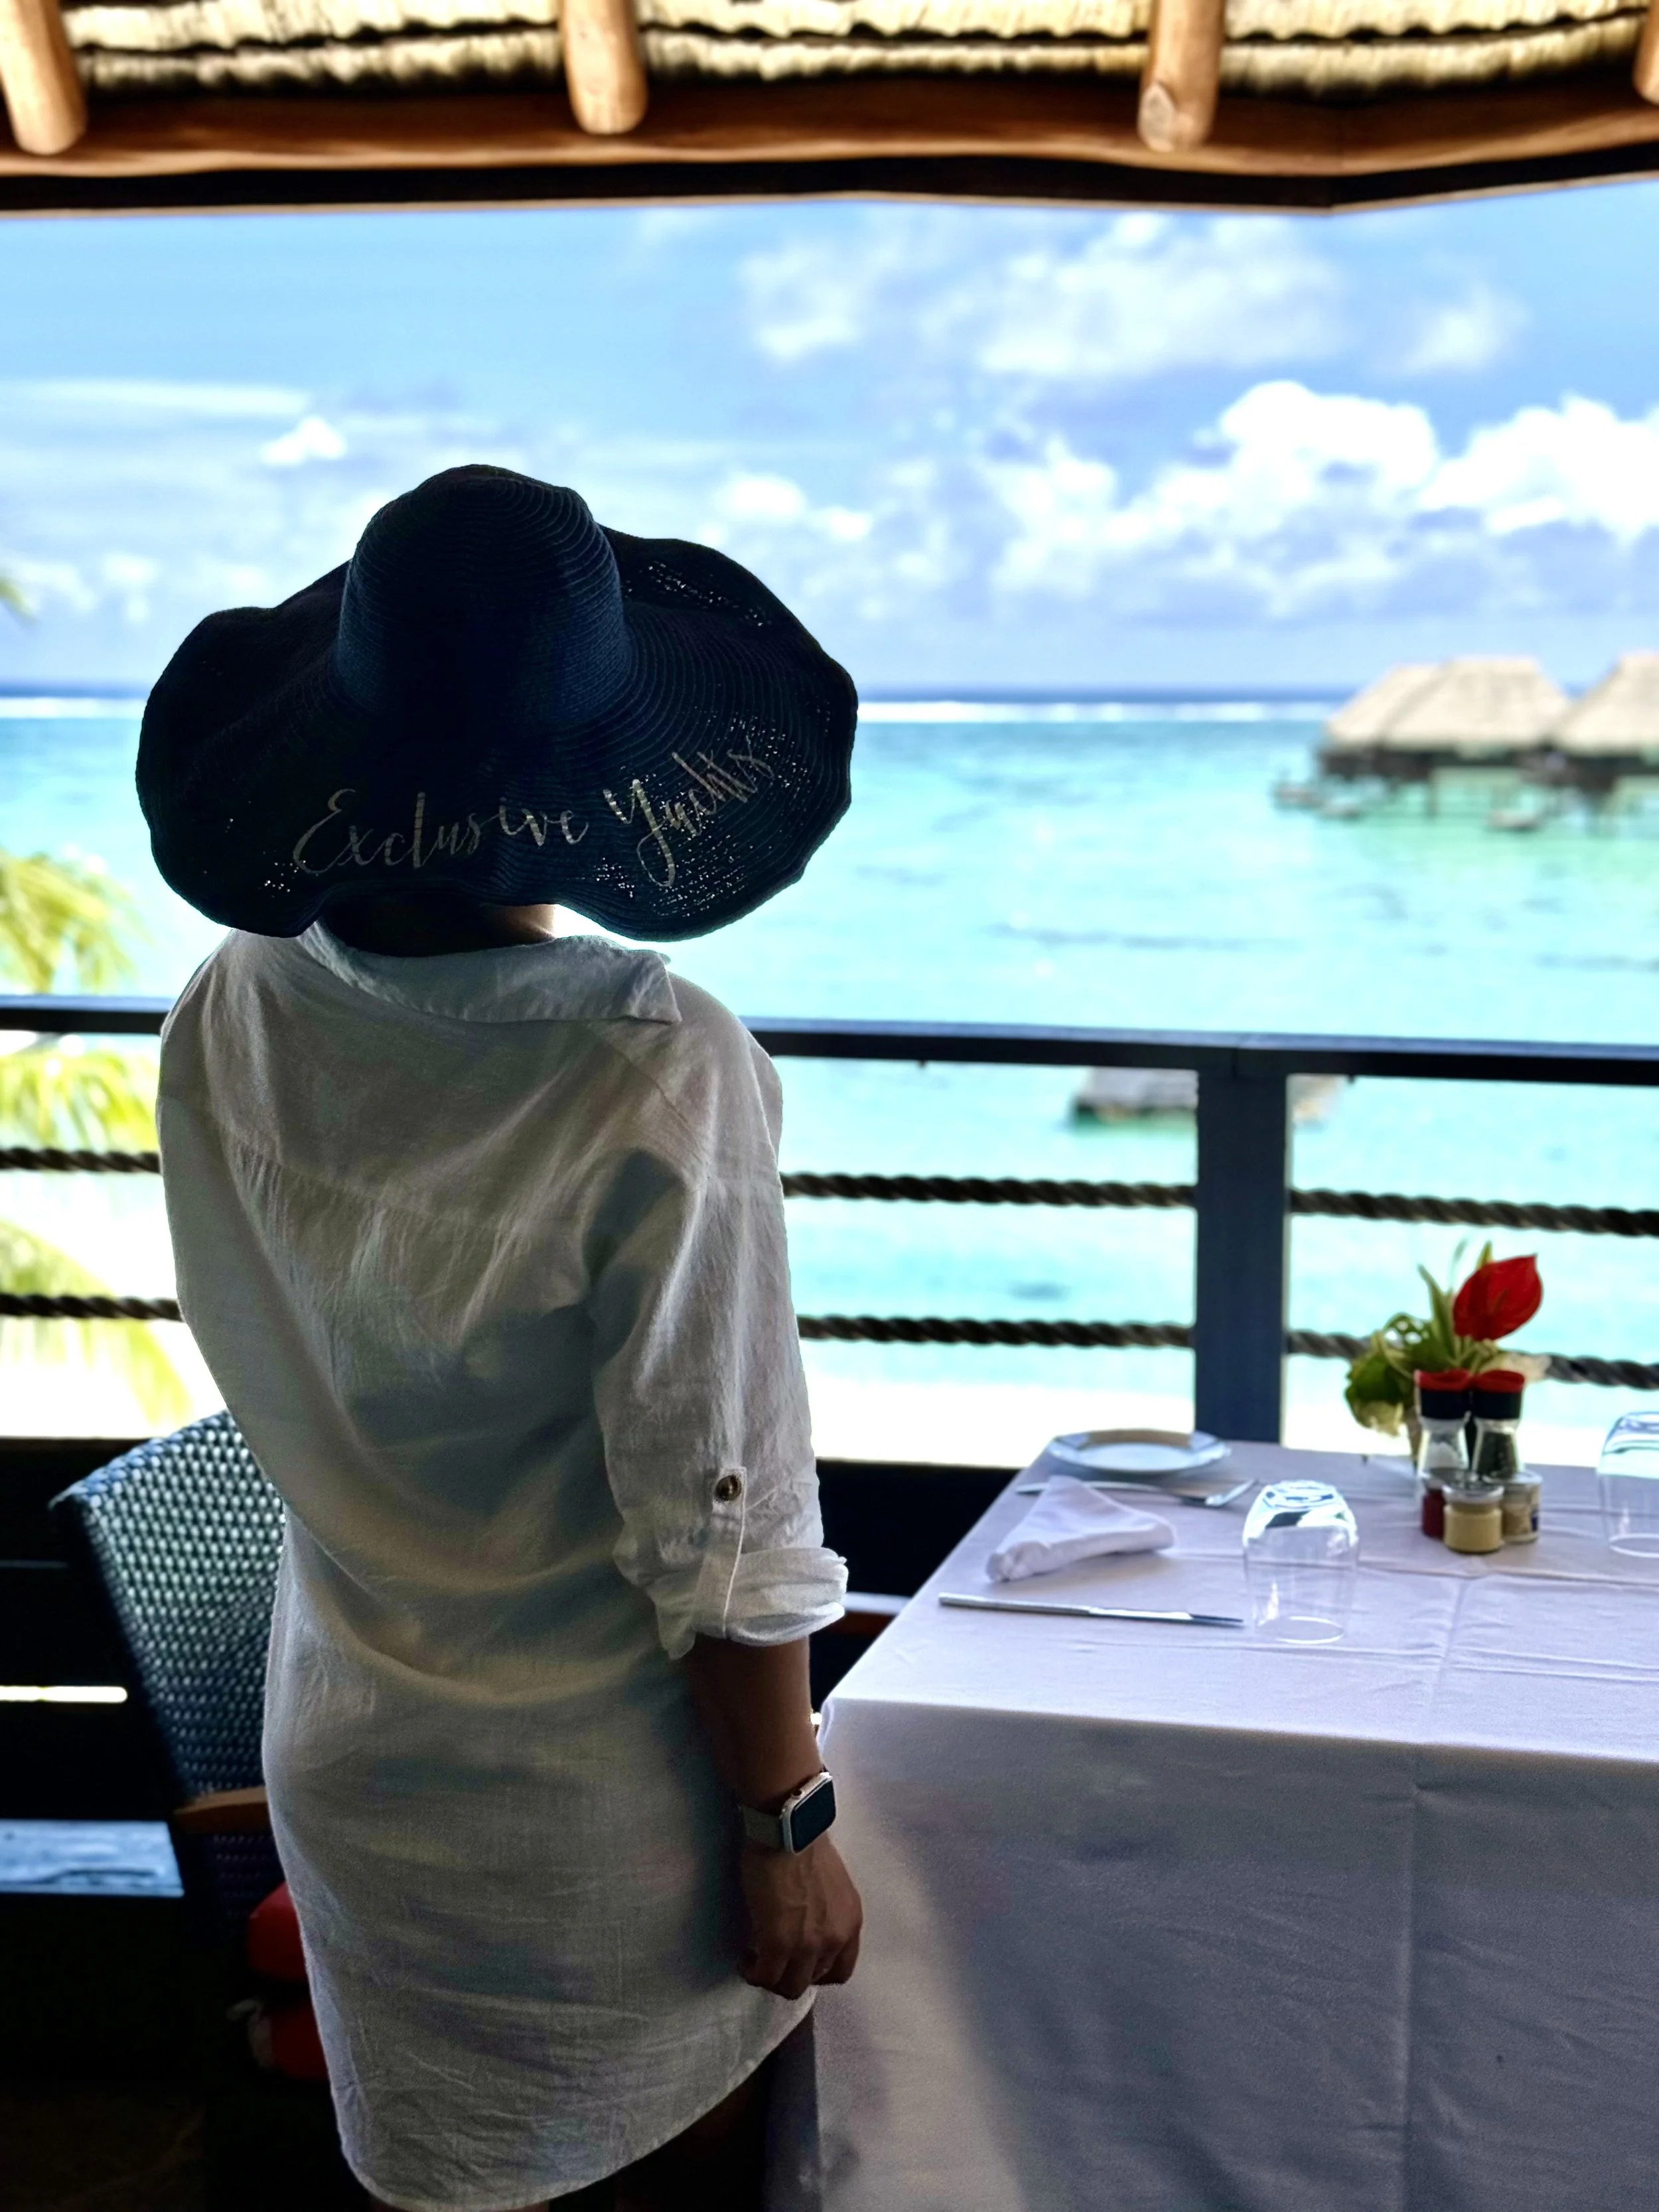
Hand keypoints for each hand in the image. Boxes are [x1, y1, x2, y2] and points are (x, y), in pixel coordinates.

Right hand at [738, 1835, 862, 1999]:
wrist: (787, 1830)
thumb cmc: (805, 1843)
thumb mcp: (832, 1884)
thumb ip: (826, 1911)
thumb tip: (808, 1921)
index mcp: (850, 1922)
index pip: (841, 1970)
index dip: (817, 1972)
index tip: (799, 1962)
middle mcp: (835, 1940)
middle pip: (812, 1980)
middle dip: (791, 1974)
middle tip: (772, 1960)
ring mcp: (807, 1946)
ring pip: (789, 1986)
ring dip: (770, 1977)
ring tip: (755, 1961)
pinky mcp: (777, 1944)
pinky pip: (764, 1976)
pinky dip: (752, 1972)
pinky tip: (744, 1959)